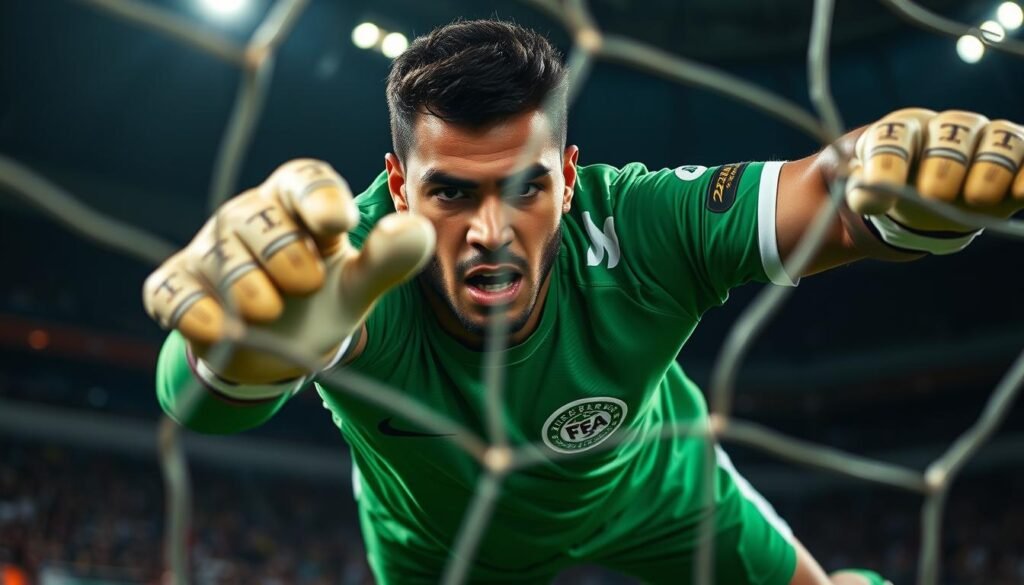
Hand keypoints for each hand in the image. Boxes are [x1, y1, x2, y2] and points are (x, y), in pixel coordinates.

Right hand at [142, 159, 434, 382]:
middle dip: (285, 254)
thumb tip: (417, 229)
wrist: (277, 348)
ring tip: (271, 313)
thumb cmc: (321, 298)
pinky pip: (173, 290)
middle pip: (257, 218)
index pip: (303, 180)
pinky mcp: (177, 285)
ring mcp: (208, 250)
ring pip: (220, 256)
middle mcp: (249, 216)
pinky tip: (220, 330)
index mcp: (298, 204)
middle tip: (308, 285)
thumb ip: (389, 259)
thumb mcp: (359, 284)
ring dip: (250, 290)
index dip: (317, 197)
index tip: (337, 224)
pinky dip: (195, 312)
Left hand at [846, 108, 1023, 230]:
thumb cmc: (898, 190)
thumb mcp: (870, 192)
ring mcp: (987, 138)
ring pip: (997, 141)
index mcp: (902, 131)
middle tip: (933, 194)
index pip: (893, 137)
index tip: (879, 199)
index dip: (887, 164)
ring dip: (989, 168)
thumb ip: (863, 194)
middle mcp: (949, 127)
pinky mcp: (1020, 155)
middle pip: (951, 135)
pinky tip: (1021, 193)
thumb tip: (867, 196)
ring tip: (976, 197)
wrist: (931, 202)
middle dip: (943, 165)